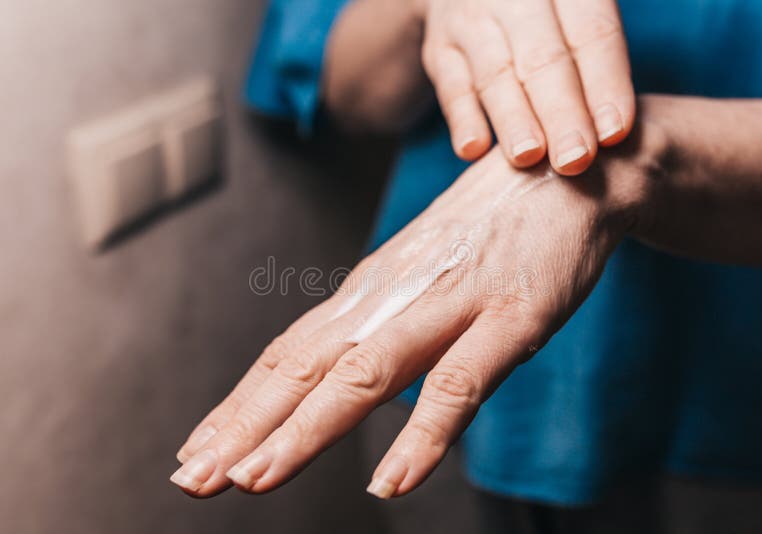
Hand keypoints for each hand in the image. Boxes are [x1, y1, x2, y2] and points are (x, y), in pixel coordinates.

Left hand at [171, 139, 655, 497]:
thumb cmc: (488, 229)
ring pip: (364, 376)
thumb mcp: (418, 272)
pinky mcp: (509, 318)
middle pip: (305, 369)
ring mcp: (448, 306)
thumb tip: (335, 366)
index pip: (289, 355)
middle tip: (192, 477)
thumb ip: (379, 320)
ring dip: (305, 430)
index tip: (196, 449)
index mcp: (370, 293)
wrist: (566, 170)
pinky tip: (390, 482)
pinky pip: (458, 384)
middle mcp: (392, 298)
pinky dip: (422, 438)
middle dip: (245, 426)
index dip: (240, 405)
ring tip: (254, 479)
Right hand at [416, 0, 633, 174]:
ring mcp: (471, 20)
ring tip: (527, 157)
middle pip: (543, 59)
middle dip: (561, 112)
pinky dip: (462, 118)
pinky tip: (473, 149)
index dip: (605, 84)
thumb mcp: (578, 16)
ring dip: (512, 119)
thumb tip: (616, 132)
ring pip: (495, 74)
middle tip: (574, 159)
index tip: (614, 134)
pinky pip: (451, 86)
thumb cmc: (550, 20)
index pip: (591, 35)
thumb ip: (597, 60)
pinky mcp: (438, 48)